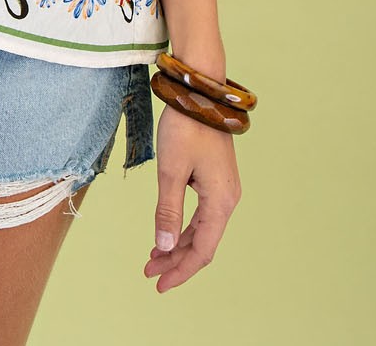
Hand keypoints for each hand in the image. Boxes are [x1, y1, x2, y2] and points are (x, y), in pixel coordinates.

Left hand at [144, 103, 241, 290]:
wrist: (199, 93)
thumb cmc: (185, 128)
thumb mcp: (171, 171)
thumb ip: (168, 211)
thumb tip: (164, 247)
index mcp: (221, 202)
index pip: (202, 250)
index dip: (180, 270)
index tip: (159, 283)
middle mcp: (227, 199)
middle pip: (202, 242)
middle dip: (175, 259)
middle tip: (149, 272)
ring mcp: (222, 189)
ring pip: (200, 228)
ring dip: (177, 244)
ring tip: (153, 257)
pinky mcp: (214, 179)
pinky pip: (200, 213)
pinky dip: (182, 226)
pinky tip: (166, 232)